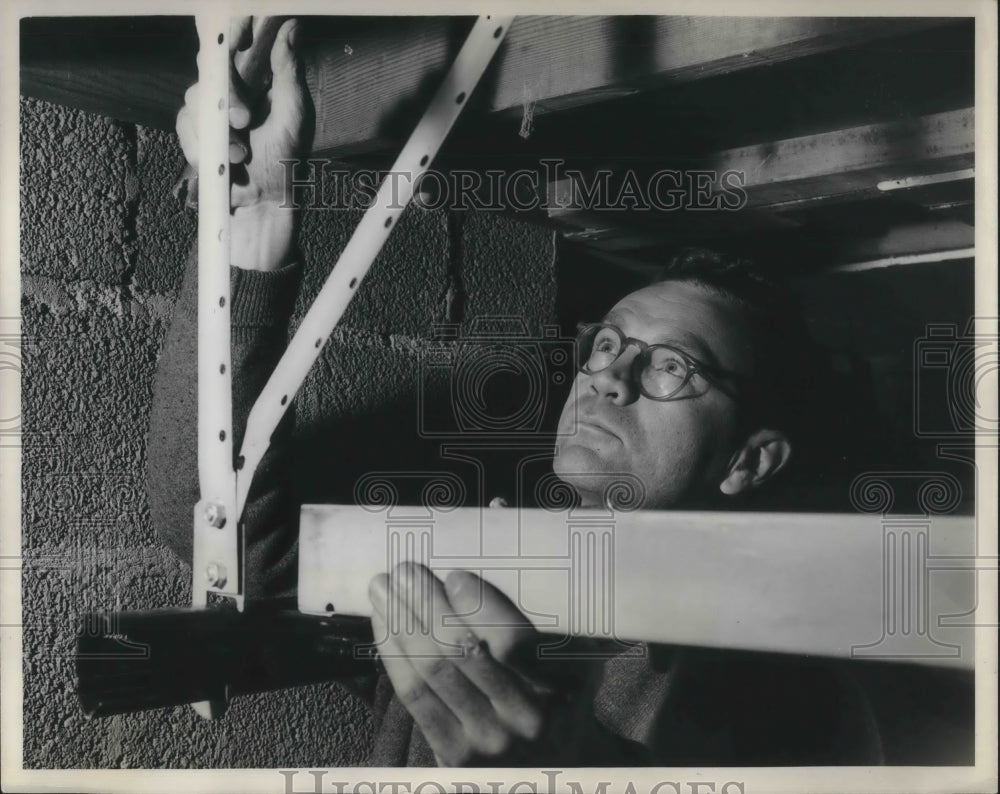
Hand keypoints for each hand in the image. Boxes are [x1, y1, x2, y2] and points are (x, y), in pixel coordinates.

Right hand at [175, 17, 310, 269]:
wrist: (264, 200)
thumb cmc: (285, 157)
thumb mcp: (294, 113)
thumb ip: (288, 71)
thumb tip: (290, 27)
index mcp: (256, 76)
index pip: (239, 39)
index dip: (235, 29)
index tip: (240, 34)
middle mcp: (230, 86)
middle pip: (212, 65)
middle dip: (226, 91)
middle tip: (244, 118)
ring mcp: (209, 108)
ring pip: (196, 95)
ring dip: (219, 128)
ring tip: (242, 154)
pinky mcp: (194, 131)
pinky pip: (186, 125)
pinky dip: (204, 145)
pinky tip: (227, 161)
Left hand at [368, 563, 605, 766]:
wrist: (558, 766)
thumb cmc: (568, 691)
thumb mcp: (578, 645)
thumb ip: (547, 578)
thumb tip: (502, 508)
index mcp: (559, 686)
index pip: (514, 643)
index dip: (481, 606)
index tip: (458, 574)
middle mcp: (521, 718)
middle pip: (461, 652)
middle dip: (425, 604)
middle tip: (405, 569)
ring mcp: (484, 740)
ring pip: (430, 672)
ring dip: (400, 623)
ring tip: (382, 588)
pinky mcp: (453, 755)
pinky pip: (413, 697)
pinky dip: (392, 655)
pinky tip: (384, 624)